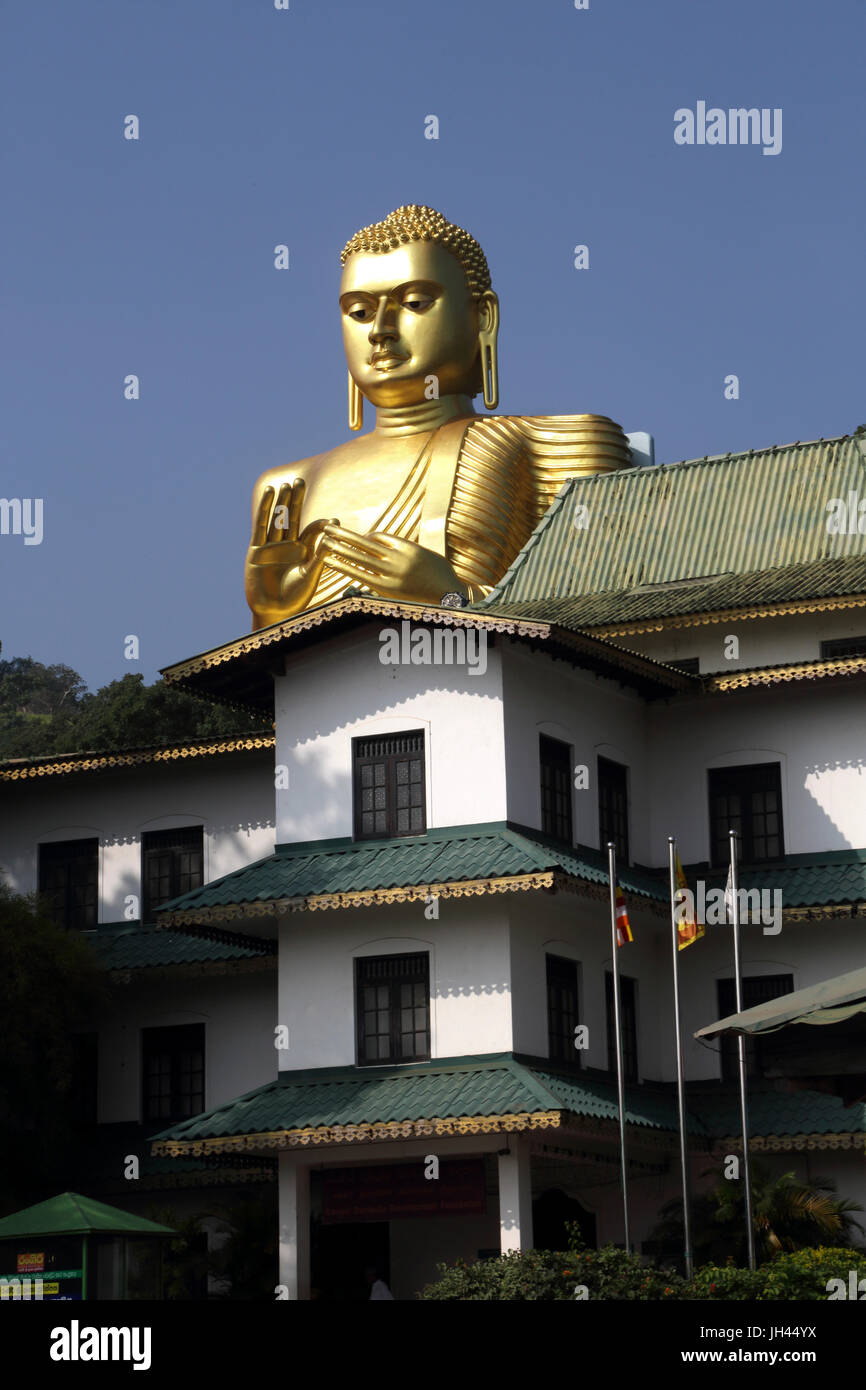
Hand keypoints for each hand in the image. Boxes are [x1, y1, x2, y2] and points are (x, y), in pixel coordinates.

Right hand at [244, 479, 336, 625]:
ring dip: (281, 502)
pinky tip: (269, 494)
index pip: (312, 531)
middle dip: (296, 500)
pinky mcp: (257, 550)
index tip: (333, 521)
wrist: (274, 611)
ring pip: (277, 519)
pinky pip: (261, 526)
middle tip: (300, 481)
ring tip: (286, 485)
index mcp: (304, 552)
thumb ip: (319, 558)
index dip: (322, 524)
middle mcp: (288, 546)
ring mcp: (272, 547)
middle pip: (293, 518)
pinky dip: (265, 509)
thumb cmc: (295, 598)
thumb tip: (331, 538)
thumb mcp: (310, 576)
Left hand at [319, 525, 467, 604]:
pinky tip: (332, 561)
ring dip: (339, 548)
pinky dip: (345, 567)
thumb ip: (404, 550)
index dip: (365, 538)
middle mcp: (398, 558)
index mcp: (408, 547)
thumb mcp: (425, 556)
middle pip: (364, 543)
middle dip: (344, 535)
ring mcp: (391, 573)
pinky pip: (361, 575)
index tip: (357, 539)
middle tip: (327, 527)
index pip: (379, 538)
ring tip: (324, 541)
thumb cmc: (440, 577)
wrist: (450, 597)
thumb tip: (384, 547)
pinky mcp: (387, 589)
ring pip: (359, 557)